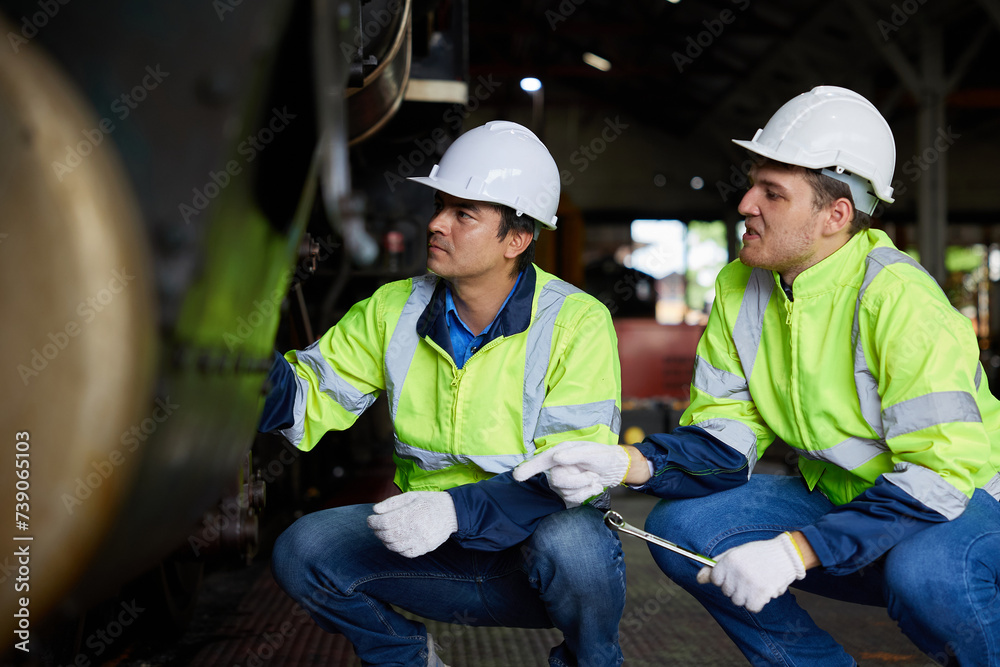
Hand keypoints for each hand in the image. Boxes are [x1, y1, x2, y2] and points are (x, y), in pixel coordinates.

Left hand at [367, 491, 457, 557]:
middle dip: (377, 531)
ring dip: (385, 541)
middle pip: (387, 535)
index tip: (370, 520)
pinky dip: (397, 548)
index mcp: (411, 513)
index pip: (384, 522)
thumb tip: (375, 510)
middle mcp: (415, 528)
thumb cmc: (428, 502)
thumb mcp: (410, 496)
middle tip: (376, 527)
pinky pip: (405, 553)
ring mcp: (420, 540)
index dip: (373, 522)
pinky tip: (397, 540)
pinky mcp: (425, 548)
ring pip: (394, 546)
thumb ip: (392, 502)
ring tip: (385, 534)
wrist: (451, 512)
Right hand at [513, 441, 630, 504]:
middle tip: (591, 475)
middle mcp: (558, 466)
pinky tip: (593, 487)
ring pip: (565, 492)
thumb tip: (557, 457)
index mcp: (560, 453)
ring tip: (594, 478)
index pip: (540, 461)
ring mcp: (563, 480)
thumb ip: (574, 454)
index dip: (528, 468)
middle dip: (577, 481)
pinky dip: (587, 494)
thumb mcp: (591, 452)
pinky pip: (573, 499)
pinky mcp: (569, 491)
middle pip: (557, 481)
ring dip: (584, 488)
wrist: (614, 468)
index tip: (516, 476)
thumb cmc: (603, 455)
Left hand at [696, 532, 806, 612]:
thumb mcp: (735, 553)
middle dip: (736, 587)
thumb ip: (715, 566)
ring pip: (738, 601)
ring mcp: (749, 583)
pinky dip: (757, 602)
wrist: (786, 554)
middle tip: (750, 576)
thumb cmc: (758, 554)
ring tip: (757, 582)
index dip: (725, 578)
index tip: (735, 574)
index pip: (715, 579)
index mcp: (729, 559)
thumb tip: (698, 580)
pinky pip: (752, 607)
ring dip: (747, 595)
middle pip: (726, 592)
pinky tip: (763, 590)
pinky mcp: (761, 593)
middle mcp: (737, 571)